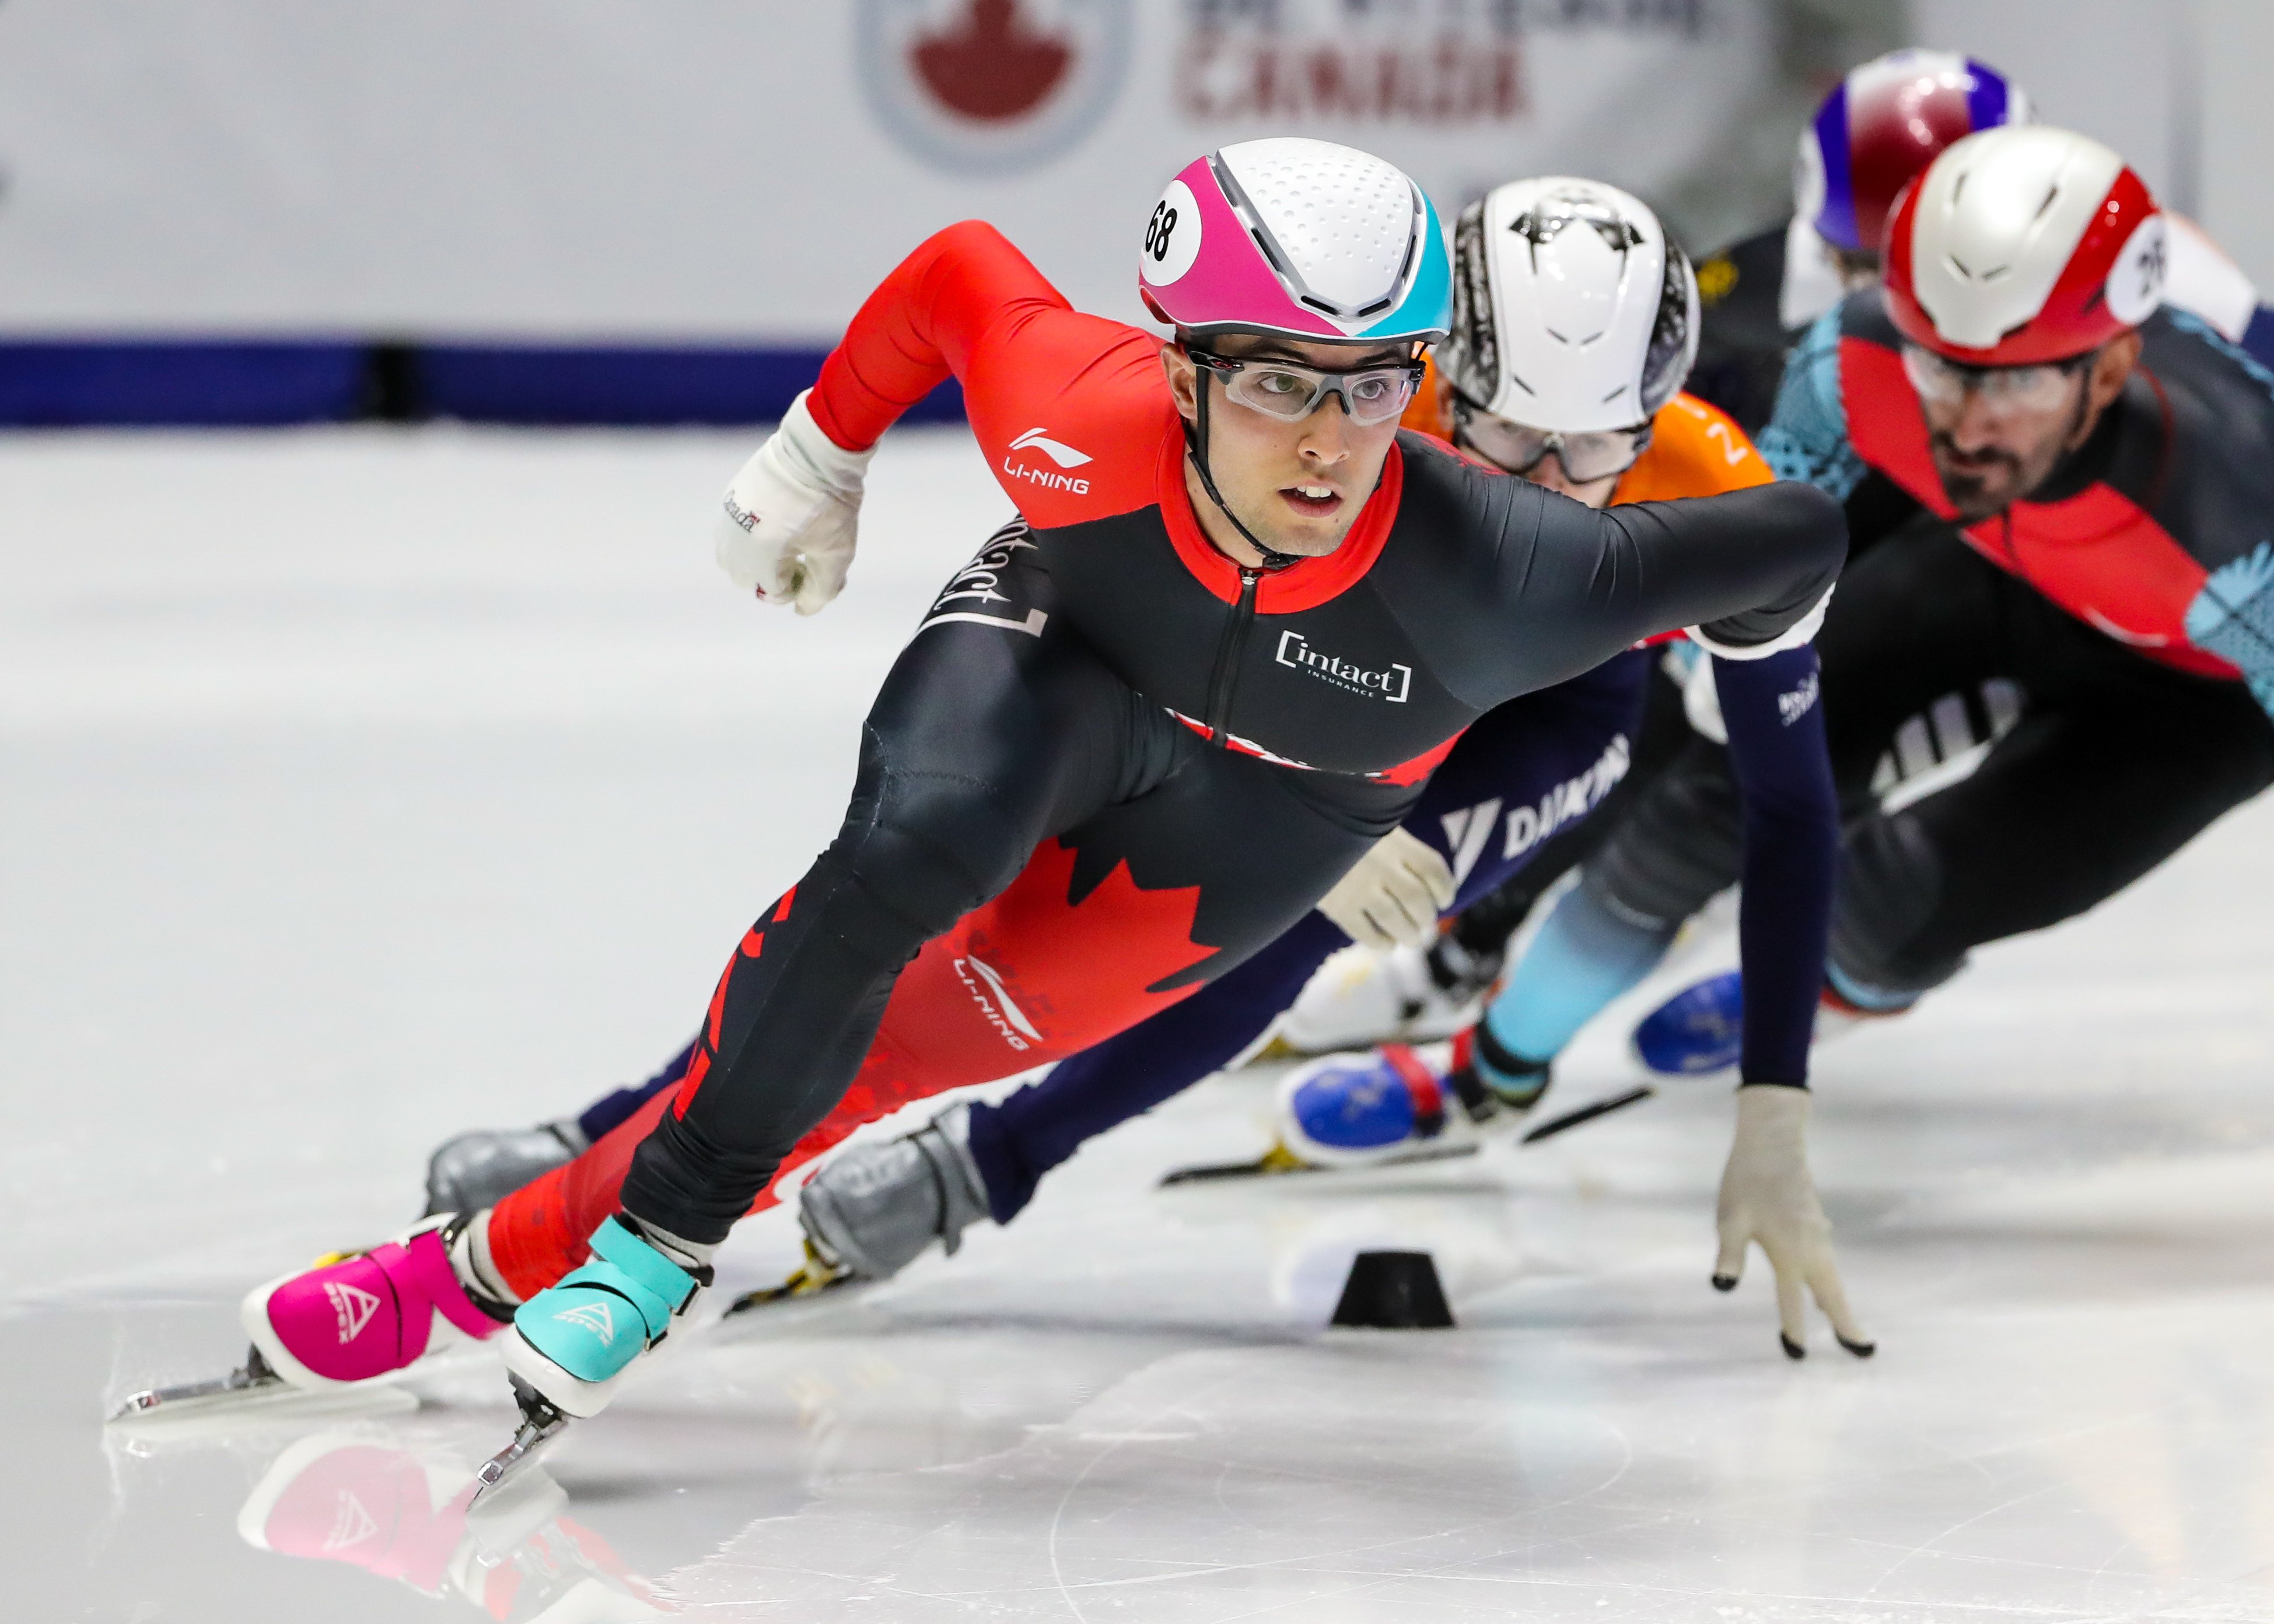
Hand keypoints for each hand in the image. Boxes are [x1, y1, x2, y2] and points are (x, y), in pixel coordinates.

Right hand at [714, 389, 876, 614]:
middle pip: (746, 578)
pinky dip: (746, 539)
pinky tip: (774, 523)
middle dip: (771, 576)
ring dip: (755, 560)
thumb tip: (802, 610)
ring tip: (785, 542)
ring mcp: (728, 517)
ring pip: (732, 558)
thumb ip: (821, 589)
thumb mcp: (836, 552)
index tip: (811, 568)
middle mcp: (736, 538)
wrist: (816, 451)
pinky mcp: (729, 499)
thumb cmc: (830, 503)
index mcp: (761, 554)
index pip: (770, 591)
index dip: (794, 588)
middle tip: (799, 558)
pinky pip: (728, 533)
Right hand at [1318, 826, 1455, 951]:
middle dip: (1426, 917)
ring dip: (1409, 935)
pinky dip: (1381, 943)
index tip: (1444, 900)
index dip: (1445, 889)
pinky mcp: (1337, 907)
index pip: (1433, 869)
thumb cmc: (1338, 825)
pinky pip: (1366, 933)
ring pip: (1396, 921)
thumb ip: (1396, 846)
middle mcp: (1382, 865)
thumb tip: (1424, 881)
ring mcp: (1359, 888)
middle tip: (1424, 923)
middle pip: (1417, 900)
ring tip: (1410, 939)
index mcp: (1395, 841)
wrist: (1298, 829)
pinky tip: (1386, 944)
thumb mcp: (1373, 825)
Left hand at [1713, 1084, 1872, 1358]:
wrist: (1772, 1142)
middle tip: (1862, 1351)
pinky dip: (1829, 1279)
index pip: (1793, 1301)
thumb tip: (1722, 1286)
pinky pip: (1826, 1260)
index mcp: (1790, 1253)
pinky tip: (1823, 1284)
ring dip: (1837, 1302)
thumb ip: (1729, 1255)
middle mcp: (1811, 1247)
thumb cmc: (1746, 1181)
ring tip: (1841, 1326)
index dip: (1794, 1330)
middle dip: (1845, 1323)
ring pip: (1831, 1276)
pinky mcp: (1815, 1221)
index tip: (1796, 1355)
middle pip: (1832, 1294)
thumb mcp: (1730, 1220)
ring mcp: (1817, 1234)